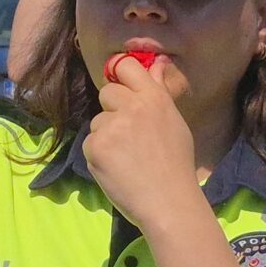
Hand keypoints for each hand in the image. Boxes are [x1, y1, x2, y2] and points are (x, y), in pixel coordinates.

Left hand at [83, 55, 201, 233]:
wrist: (168, 202)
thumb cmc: (176, 165)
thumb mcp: (174, 123)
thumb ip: (159, 92)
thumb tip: (158, 64)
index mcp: (154, 98)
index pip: (127, 66)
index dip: (120, 75)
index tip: (122, 87)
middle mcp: (132, 106)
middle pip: (107, 93)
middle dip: (113, 110)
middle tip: (128, 135)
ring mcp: (111, 126)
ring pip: (98, 122)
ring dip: (106, 136)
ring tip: (126, 158)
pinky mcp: (95, 146)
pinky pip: (90, 143)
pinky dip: (98, 156)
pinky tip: (116, 169)